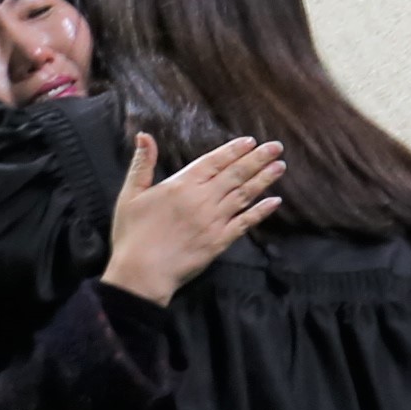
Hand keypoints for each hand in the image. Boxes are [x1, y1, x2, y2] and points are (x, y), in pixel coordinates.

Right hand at [104, 130, 282, 304]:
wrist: (142, 272)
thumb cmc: (132, 234)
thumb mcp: (130, 194)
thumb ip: (143, 164)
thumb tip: (145, 136)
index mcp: (182, 185)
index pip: (214, 162)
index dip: (233, 150)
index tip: (251, 141)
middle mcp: (203, 200)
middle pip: (235, 174)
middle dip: (257, 159)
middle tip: (276, 147)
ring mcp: (214, 221)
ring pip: (244, 195)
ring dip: (263, 180)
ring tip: (280, 167)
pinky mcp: (220, 242)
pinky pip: (245, 223)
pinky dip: (260, 212)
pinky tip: (274, 202)